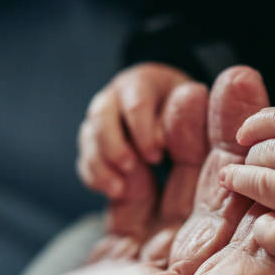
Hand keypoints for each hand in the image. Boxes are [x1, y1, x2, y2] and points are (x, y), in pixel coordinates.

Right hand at [77, 62, 198, 198]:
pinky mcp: (92, 142)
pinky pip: (85, 158)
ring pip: (88, 136)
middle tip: (130, 168)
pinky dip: (95, 176)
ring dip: (101, 164)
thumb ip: (178, 122)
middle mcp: (115, 96)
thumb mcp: (189, 112)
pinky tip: (113, 191)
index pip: (136, 103)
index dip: (143, 131)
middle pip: (101, 115)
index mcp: (142, 82)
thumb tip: (158, 140)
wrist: (170, 114)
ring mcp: (99, 118)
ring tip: (119, 189)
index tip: (157, 157)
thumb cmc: (185, 113)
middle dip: (114, 145)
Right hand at [77, 66, 274, 274]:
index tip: (271, 144)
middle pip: (231, 229)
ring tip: (193, 101)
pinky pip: (152, 217)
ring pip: (193, 215)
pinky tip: (150, 145)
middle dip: (236, 157)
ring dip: (197, 156)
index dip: (274, 207)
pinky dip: (153, 177)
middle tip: (235, 91)